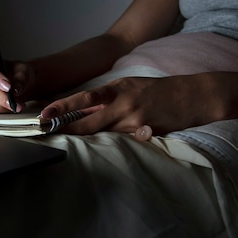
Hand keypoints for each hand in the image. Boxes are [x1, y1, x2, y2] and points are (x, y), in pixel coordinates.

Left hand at [40, 74, 224, 136]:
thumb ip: (108, 100)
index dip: (62, 107)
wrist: (193, 95)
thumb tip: (82, 112)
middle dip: (67, 129)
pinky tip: (114, 150)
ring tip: (72, 144)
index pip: (83, 98)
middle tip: (46, 134)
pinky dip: (118, 145)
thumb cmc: (158, 91)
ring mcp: (135, 118)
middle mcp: (123, 102)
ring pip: (104, 134)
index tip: (44, 114)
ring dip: (90, 140)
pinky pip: (126, 142)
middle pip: (88, 121)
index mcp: (117, 89)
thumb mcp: (131, 87)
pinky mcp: (147, 131)